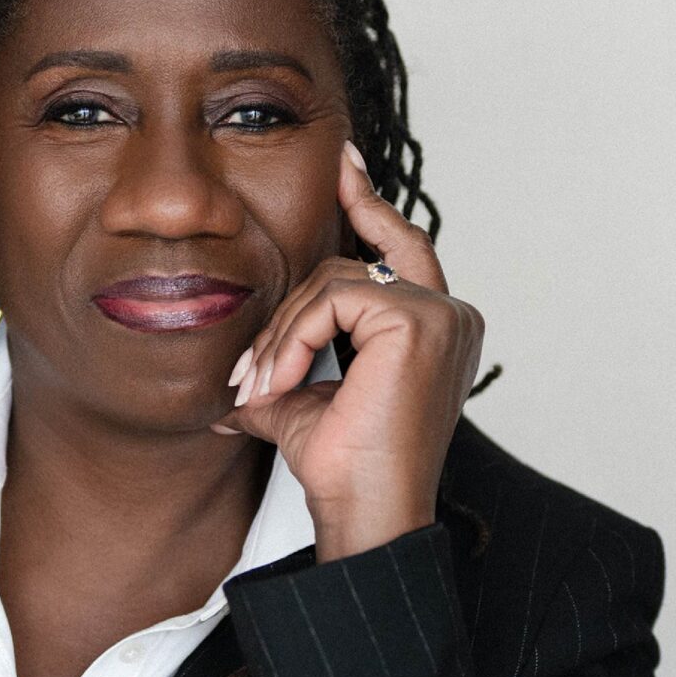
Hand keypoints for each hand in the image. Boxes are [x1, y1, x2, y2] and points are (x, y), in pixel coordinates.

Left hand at [214, 142, 484, 561]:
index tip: (343, 164)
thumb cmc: (340, 469)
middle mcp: (451, 314)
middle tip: (253, 359)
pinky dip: (294, 339)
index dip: (367, 204)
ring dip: (282, 335)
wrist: (363, 512)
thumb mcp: (299, 404)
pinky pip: (333, 298)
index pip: (398, 250)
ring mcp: (442, 313)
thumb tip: (224, 392)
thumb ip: (279, 372)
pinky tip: (282, 383)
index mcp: (434, 329)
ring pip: (333, 280)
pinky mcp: (420, 319)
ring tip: (261, 389)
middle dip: (291, 307)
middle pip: (352, 263)